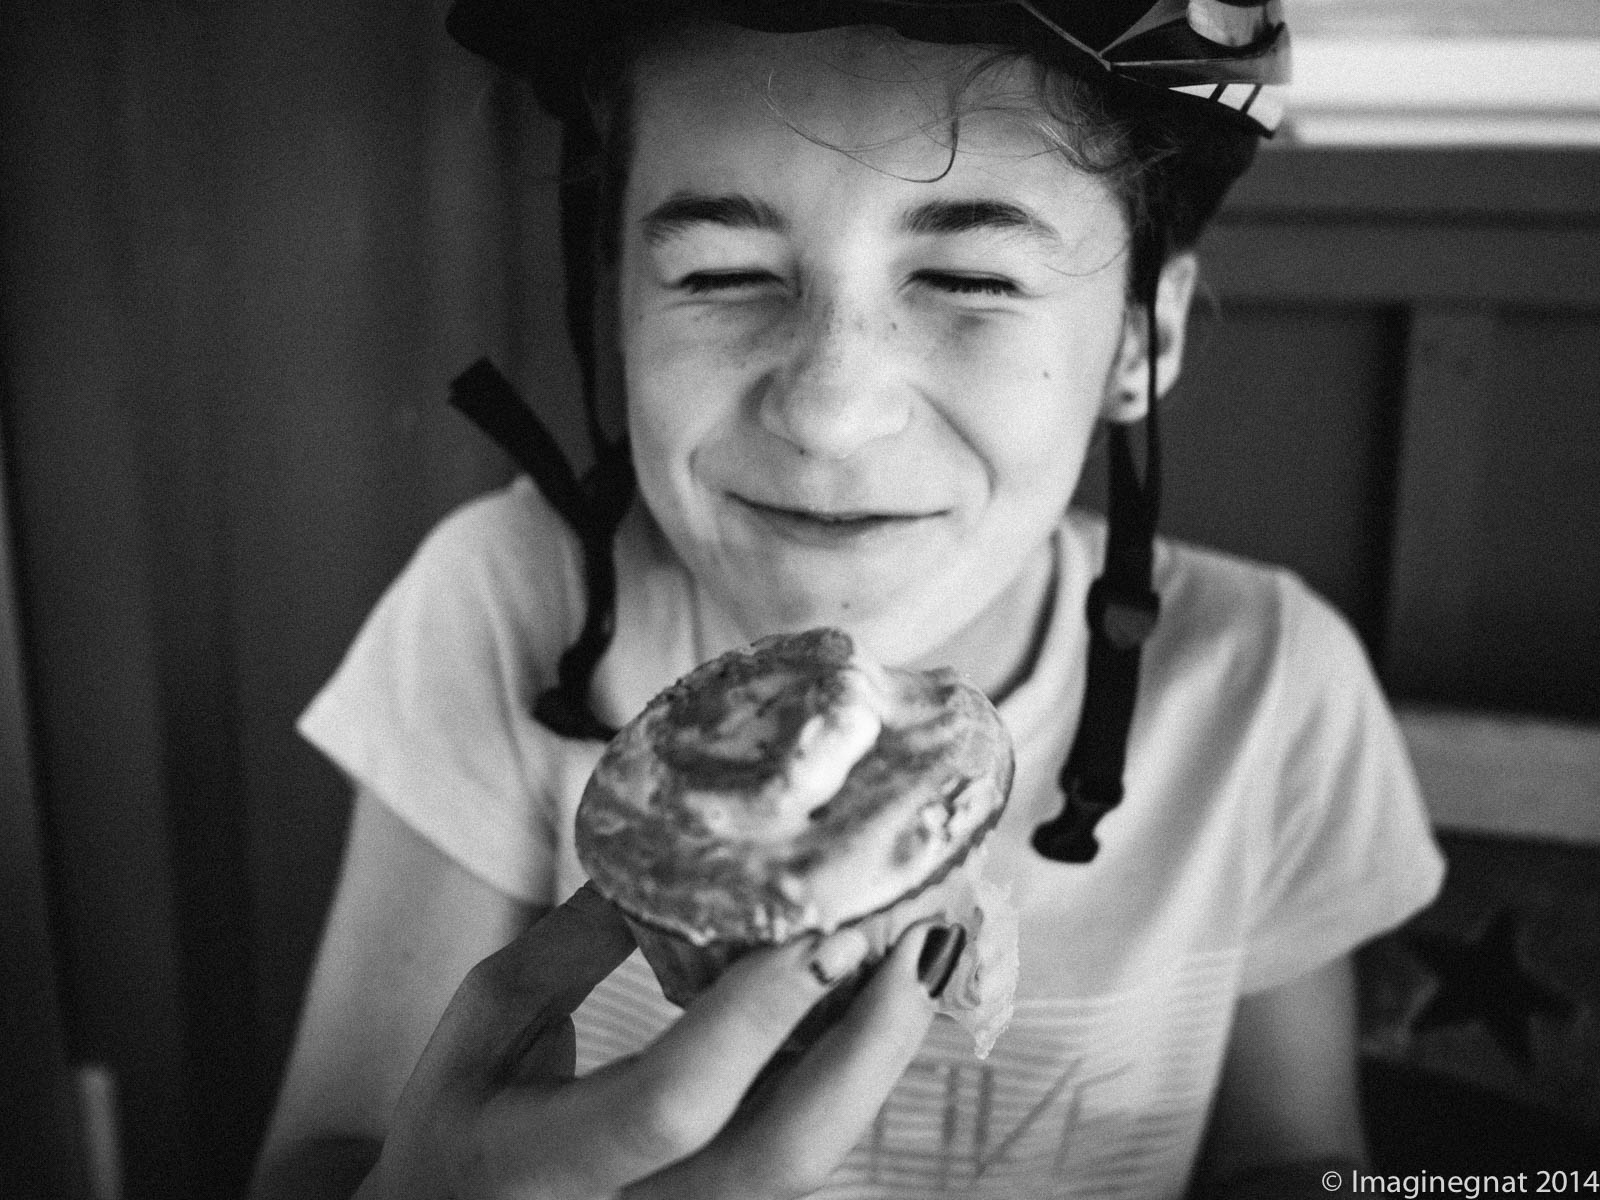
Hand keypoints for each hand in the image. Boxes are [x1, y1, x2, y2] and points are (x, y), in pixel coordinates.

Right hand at [363, 883, 952, 1199]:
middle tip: (925, 934)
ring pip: (816, 1156)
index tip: (823, 931)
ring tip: (928, 950)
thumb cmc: (459, 1123)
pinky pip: (808, 1146)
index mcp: (547, 1161)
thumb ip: (573, 942)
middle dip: (872, 1041)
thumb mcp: (487, 1021)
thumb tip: (676, 852)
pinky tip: (884, 1000)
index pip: (672, 1101)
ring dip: (883, 1051)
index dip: (755, 1018)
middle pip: (786, 1150)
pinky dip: (855, 1071)